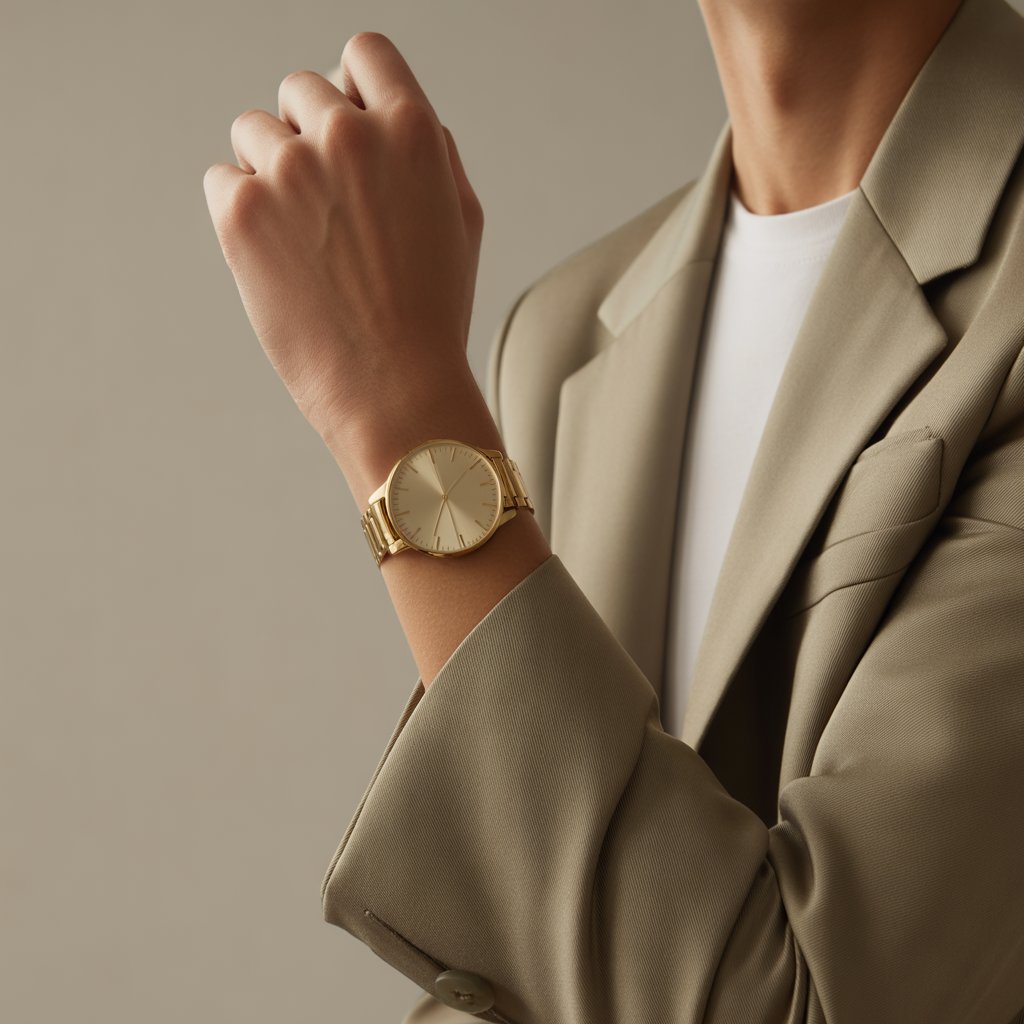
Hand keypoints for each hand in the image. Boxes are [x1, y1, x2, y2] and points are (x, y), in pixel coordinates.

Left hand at [202, 32, 484, 465]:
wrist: (396, 390)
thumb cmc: (433, 316)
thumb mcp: (462, 220)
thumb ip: (431, 152)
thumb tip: (390, 114)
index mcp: (412, 131)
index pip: (365, 54)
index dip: (353, 88)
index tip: (346, 125)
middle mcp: (350, 135)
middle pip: (301, 89)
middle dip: (308, 136)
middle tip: (324, 205)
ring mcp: (291, 170)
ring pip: (253, 131)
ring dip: (269, 171)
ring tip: (302, 239)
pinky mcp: (242, 212)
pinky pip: (221, 178)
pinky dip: (239, 209)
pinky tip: (276, 257)